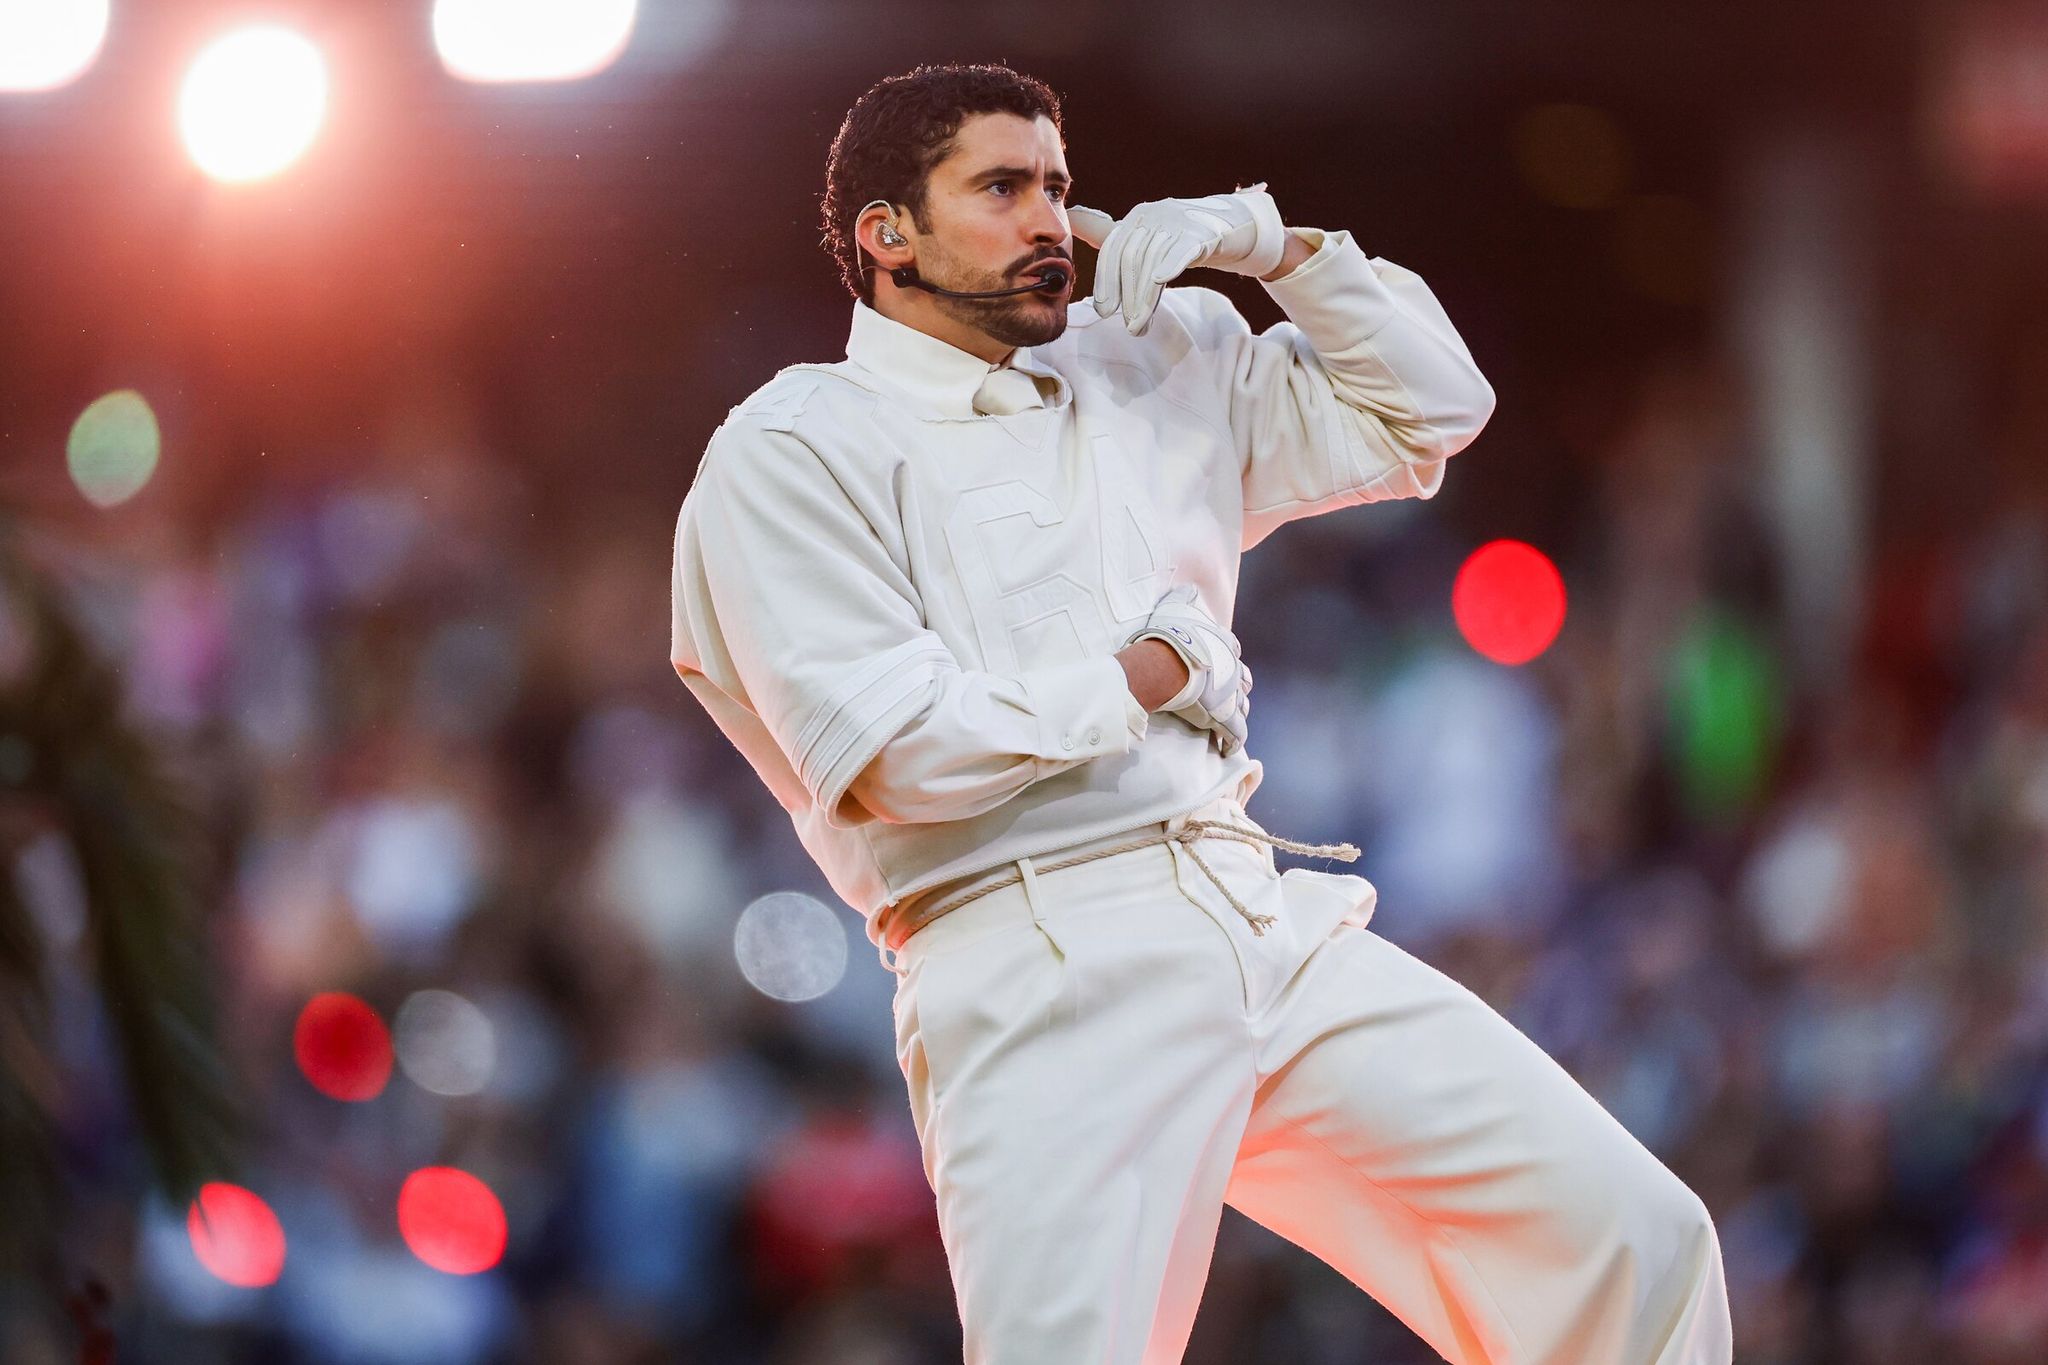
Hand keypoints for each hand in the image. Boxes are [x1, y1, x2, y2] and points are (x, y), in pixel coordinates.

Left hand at [1067, 183, 1285, 335]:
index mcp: (1136, 217)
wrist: (1228, 226)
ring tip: (1140, 326)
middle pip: (1132, 259)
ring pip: (1154, 262)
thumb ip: (1109, 232)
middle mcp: (1153, 215)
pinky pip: (1182, 249)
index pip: (1113, 250)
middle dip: (1127, 296)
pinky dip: (1170, 263)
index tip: (1103, 310)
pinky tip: (1160, 281)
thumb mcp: (1144, 234)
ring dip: (1145, 298)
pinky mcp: (1201, 232)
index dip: (1106, 281)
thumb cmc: (1179, 236)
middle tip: (1127, 326)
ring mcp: (1177, 222)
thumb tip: (1073, 217)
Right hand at [1123, 584, 1251, 756]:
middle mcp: (1234, 667)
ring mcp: (1232, 694)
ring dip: (1236, 711)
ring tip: (1226, 718)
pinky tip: (1226, 747)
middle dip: (1236, 685)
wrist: (1166, 663)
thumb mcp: (1176, 607)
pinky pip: (1236, 734)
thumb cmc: (1169, 635)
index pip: (1233, 650)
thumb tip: (1186, 589)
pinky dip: (1232, 741)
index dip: (1226, 657)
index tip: (1216, 663)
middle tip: (1224, 692)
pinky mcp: (1226, 718)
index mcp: (1224, 643)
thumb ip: (1183, 598)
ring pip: (1243, 705)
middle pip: (1244, 679)